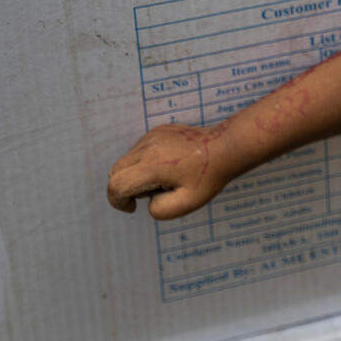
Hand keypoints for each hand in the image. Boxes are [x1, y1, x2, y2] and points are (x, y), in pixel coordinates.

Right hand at [107, 123, 235, 218]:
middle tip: (151, 193)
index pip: (117, 185)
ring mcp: (151, 136)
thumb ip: (160, 209)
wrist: (226, 147)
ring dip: (134, 174)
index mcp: (153, 166)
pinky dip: (142, 162)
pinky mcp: (157, 131)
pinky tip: (168, 166)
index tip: (133, 207)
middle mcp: (147, 147)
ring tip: (163, 179)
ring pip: (126, 160)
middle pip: (115, 171)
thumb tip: (147, 202)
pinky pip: (138, 150)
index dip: (118, 201)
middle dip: (124, 188)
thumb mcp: (187, 203)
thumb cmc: (209, 176)